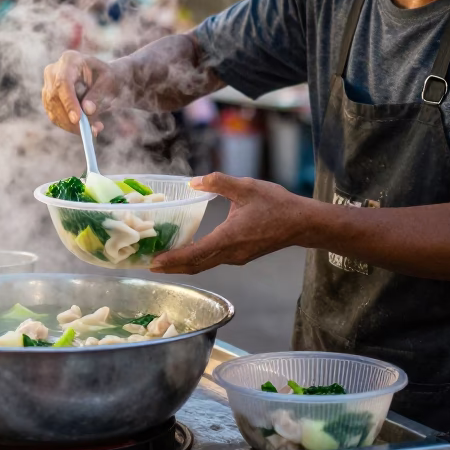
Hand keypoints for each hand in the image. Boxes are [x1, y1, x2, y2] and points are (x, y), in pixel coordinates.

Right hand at [41, 51, 124, 134]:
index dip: (69, 101)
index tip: (77, 119)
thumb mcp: (108, 82)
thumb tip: (87, 110)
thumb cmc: (107, 77)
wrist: (102, 80)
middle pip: (55, 98)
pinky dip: (70, 127)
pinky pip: (55, 118)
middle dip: (72, 119)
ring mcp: (48, 86)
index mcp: (69, 60)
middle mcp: (53, 71)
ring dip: (73, 126)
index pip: (63, 82)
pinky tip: (87, 128)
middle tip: (92, 130)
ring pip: (54, 111)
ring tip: (95, 129)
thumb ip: (98, 94)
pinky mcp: (48, 101)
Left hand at [151, 173, 314, 273]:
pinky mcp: (241, 256)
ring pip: (204, 265)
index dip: (172, 260)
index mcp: (229, 238)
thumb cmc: (276, 204)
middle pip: (195, 265)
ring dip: (183, 265)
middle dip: (171, 267)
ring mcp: (236, 257)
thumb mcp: (246, 187)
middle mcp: (231, 253)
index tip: (154, 263)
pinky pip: (213, 260)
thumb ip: (219, 183)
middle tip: (148, 265)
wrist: (301, 223)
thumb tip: (194, 182)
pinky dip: (196, 260)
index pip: (194, 254)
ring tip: (162, 260)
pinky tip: (187, 252)